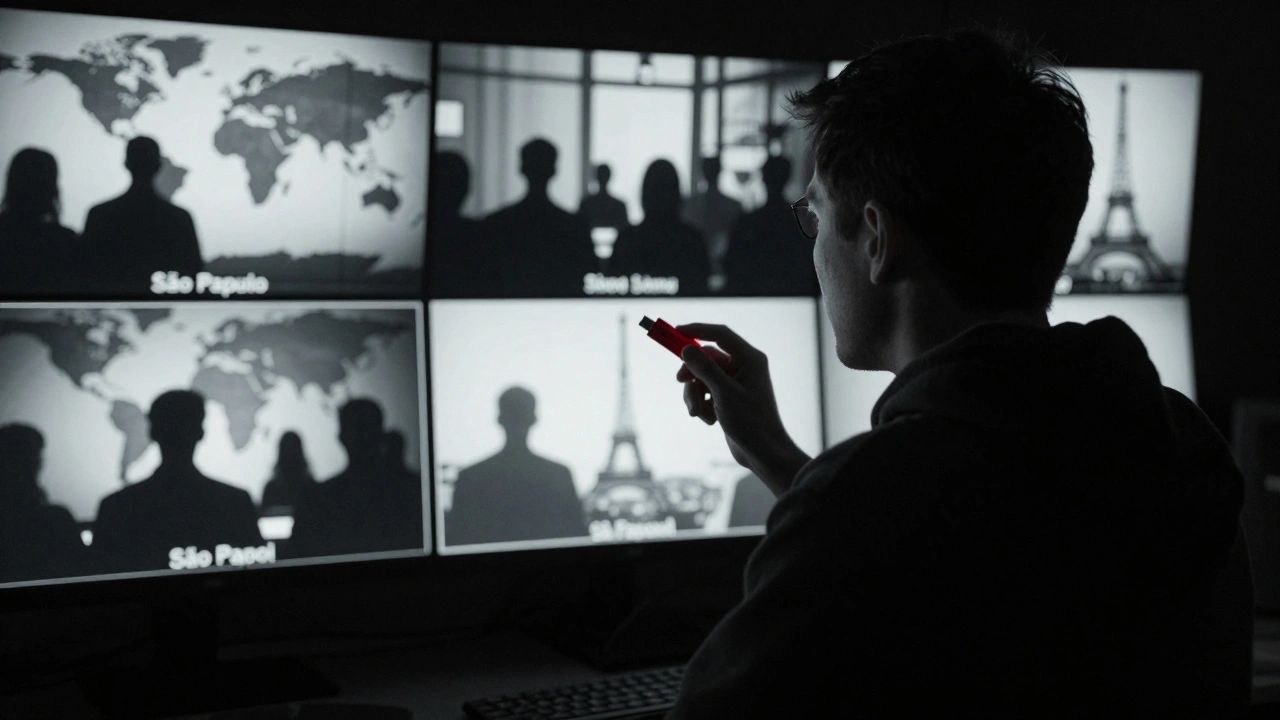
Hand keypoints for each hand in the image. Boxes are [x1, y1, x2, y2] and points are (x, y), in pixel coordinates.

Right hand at [676, 323, 810, 494]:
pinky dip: (702, 405)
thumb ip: (705, 369)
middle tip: (680, 382)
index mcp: (750, 359)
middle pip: (706, 358)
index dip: (697, 330)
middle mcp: (743, 367)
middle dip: (692, 375)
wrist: (762, 454)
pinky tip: (710, 421)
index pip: (720, 334)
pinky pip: (705, 392)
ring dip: (694, 395)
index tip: (675, 332)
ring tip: (698, 413)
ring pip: (701, 377)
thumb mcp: (724, 394)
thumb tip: (686, 349)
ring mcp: (734, 383)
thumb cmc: (751, 423)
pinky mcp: (727, 398)